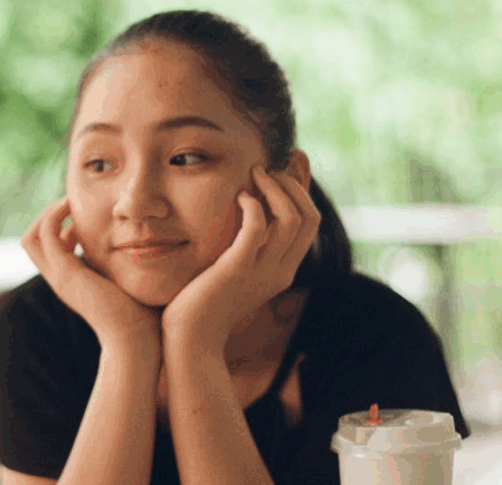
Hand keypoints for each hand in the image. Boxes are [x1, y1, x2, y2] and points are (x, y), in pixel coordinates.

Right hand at [22, 198, 162, 352]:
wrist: (137, 339)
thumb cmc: (141, 313)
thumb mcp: (126, 278)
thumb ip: (124, 262)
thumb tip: (142, 246)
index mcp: (72, 279)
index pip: (47, 246)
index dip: (59, 224)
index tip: (82, 212)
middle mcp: (59, 278)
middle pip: (31, 240)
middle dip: (47, 215)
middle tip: (70, 202)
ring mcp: (59, 277)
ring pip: (31, 237)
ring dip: (48, 213)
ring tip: (70, 202)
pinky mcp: (66, 273)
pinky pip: (46, 235)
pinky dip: (55, 216)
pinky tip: (76, 209)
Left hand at [160, 166, 320, 352]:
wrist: (190, 339)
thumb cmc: (204, 301)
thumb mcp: (233, 270)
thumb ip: (245, 247)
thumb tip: (247, 214)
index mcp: (283, 270)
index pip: (310, 222)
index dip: (304, 187)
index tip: (291, 162)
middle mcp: (281, 271)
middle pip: (309, 216)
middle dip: (293, 183)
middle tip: (267, 168)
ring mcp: (262, 271)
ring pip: (292, 218)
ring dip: (275, 188)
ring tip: (254, 173)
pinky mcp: (238, 269)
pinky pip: (258, 227)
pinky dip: (254, 205)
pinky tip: (239, 196)